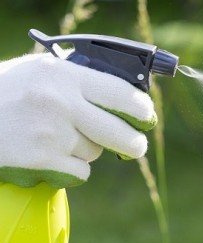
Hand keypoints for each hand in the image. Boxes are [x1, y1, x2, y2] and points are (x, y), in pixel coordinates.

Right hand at [0, 53, 156, 187]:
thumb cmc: (6, 90)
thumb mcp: (40, 70)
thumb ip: (77, 79)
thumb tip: (120, 92)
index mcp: (65, 75)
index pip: (121, 92)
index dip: (141, 108)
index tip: (148, 116)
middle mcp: (61, 103)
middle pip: (119, 131)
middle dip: (135, 143)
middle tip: (138, 146)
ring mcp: (51, 134)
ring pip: (95, 152)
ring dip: (89, 150)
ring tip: (62, 138)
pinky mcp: (41, 161)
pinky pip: (80, 172)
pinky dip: (73, 168)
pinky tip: (53, 155)